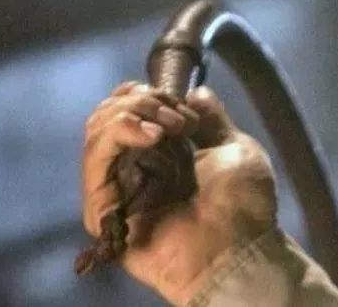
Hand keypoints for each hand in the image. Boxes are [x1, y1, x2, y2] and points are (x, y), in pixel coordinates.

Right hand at [81, 81, 277, 303]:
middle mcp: (134, 170)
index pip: (127, 112)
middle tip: (177, 118)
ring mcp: (116, 190)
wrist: (238, 247)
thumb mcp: (233, 147)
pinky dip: (117, 136)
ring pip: (96, 134)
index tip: (174, 98)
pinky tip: (149, 136)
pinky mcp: (103, 211)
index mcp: (162, 155)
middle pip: (106, 117)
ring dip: (131, 115)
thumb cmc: (244, 204)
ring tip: (166, 129)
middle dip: (141, 101)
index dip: (141, 94)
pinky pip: (93, 163)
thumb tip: (195, 90)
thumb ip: (210, 118)